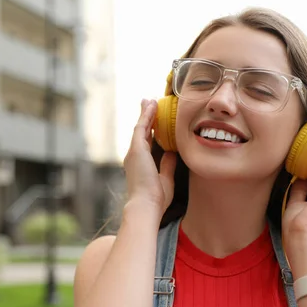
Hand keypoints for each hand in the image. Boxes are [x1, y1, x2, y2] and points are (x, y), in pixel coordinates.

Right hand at [123, 99, 176, 213]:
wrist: (146, 205)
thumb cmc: (155, 198)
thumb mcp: (165, 178)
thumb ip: (167, 165)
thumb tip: (172, 152)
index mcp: (140, 164)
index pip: (146, 142)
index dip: (151, 129)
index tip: (156, 120)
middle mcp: (134, 156)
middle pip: (141, 131)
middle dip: (146, 117)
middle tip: (149, 104)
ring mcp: (134, 152)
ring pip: (141, 126)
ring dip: (146, 113)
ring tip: (150, 100)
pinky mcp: (136, 149)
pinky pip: (142, 127)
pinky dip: (146, 115)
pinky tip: (152, 106)